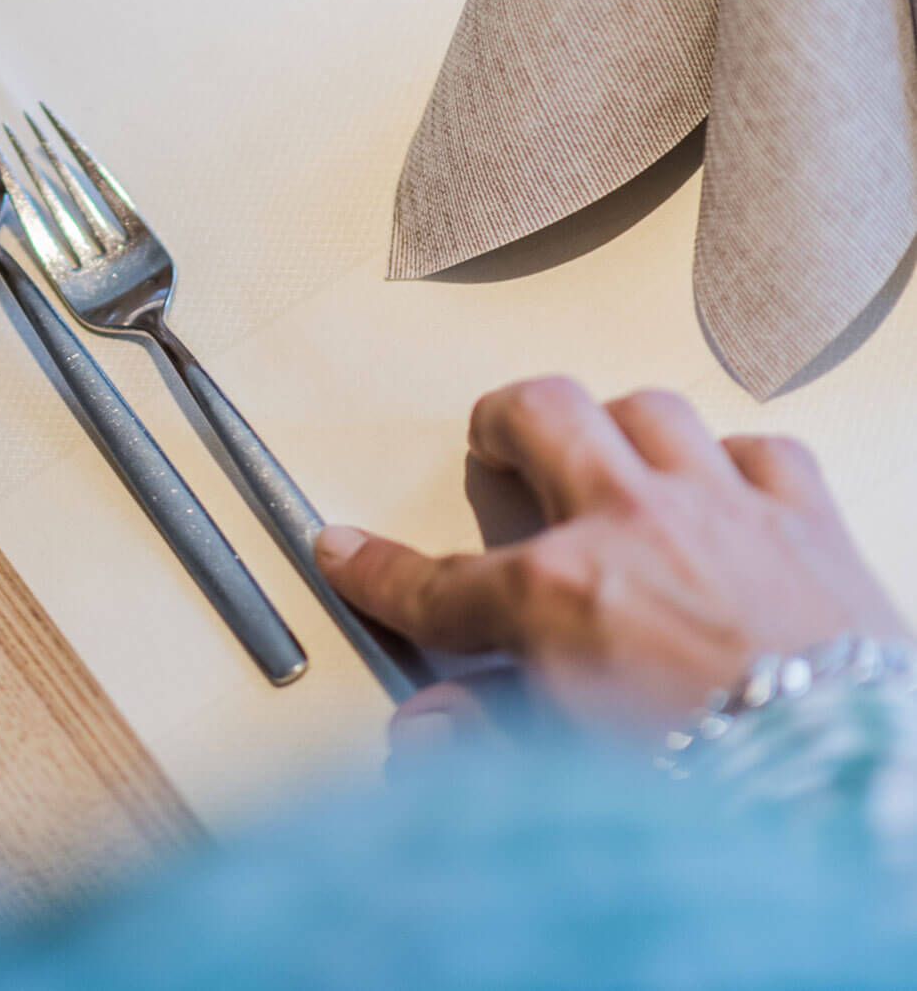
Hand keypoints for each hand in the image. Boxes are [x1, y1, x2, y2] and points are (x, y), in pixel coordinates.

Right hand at [314, 377, 908, 747]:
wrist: (853, 787)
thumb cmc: (723, 783)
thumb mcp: (572, 770)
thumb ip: (487, 737)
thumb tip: (425, 735)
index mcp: (555, 594)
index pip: (433, 580)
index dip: (375, 568)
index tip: (344, 551)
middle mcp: (630, 525)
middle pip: (539, 415)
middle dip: (502, 423)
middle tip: (494, 444)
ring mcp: (720, 508)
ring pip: (645, 410)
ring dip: (616, 427)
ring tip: (604, 452)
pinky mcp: (805, 517)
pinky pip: (760, 450)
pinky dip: (733, 463)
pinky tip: (721, 489)